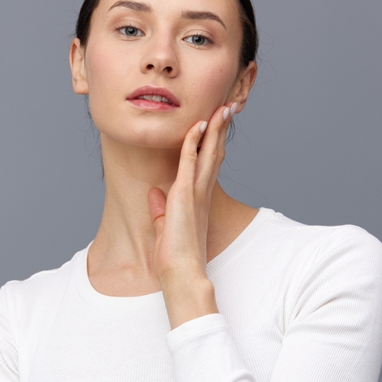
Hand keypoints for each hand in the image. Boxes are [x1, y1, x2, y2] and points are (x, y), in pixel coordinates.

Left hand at [148, 102, 235, 327]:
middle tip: (228, 108)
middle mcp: (202, 193)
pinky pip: (188, 161)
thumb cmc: (174, 258)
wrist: (182, 274)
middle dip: (221, 129)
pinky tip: (196, 125)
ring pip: (208, 153)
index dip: (213, 144)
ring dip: (214, 129)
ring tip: (222, 108)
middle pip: (214, 153)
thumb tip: (154, 195)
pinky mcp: (185, 195)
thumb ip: (160, 211)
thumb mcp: (163, 229)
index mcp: (198, 200)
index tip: (216, 125)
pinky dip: (192, 141)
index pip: (208, 165)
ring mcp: (195, 193)